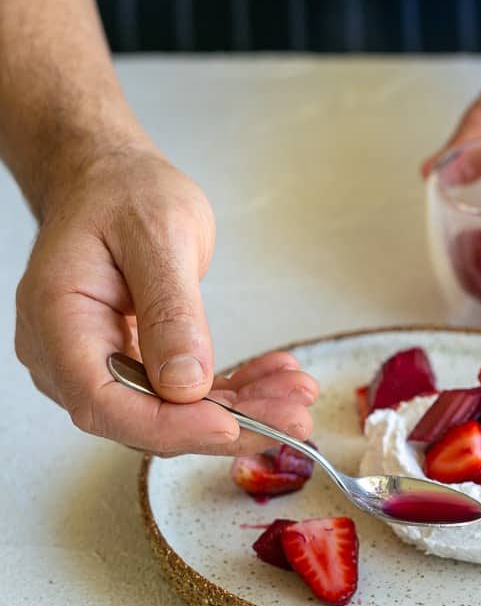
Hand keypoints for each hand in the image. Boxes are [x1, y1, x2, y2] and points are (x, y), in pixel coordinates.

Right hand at [15, 149, 317, 454]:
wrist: (110, 180)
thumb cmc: (123, 193)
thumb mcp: (158, 236)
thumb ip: (170, 310)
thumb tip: (184, 382)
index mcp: (59, 319)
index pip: (103, 401)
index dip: (168, 426)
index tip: (231, 425)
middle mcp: (68, 354)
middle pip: (143, 418)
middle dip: (224, 424)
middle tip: (292, 416)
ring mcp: (98, 364)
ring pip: (170, 413)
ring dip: (240, 411)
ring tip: (296, 393)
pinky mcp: (130, 364)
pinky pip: (181, 394)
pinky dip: (232, 391)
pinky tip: (275, 378)